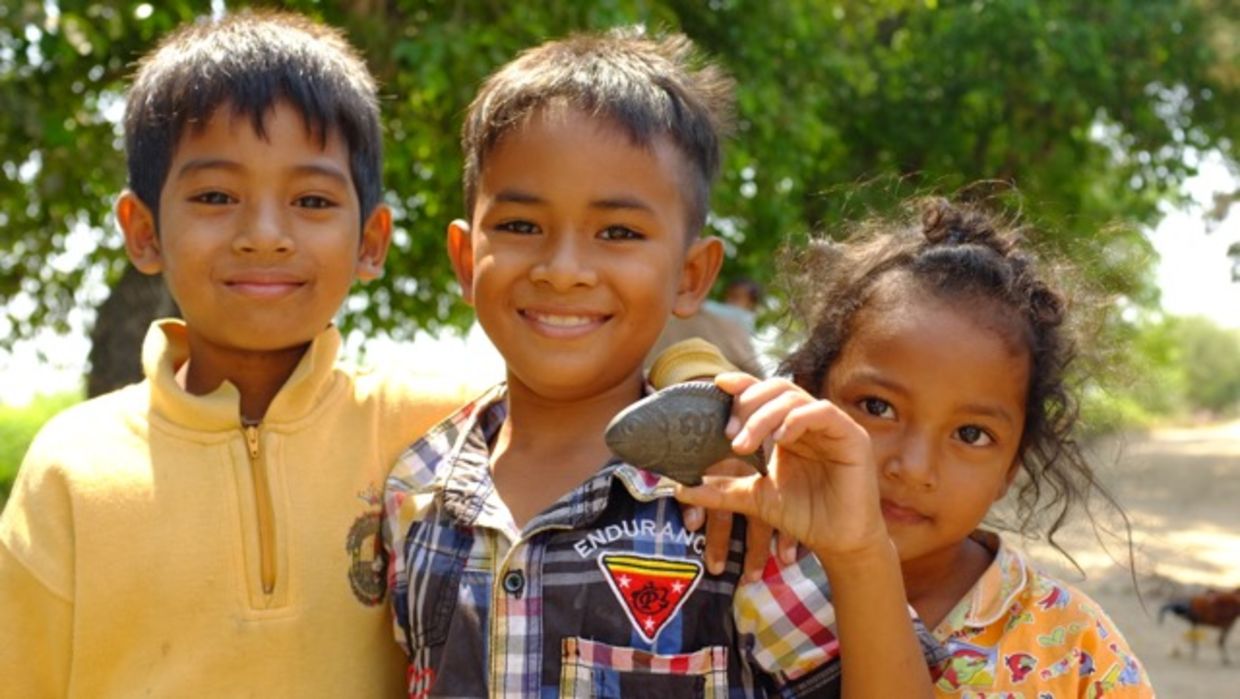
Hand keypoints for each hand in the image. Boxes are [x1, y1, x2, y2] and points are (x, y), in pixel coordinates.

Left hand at [675, 373, 888, 559]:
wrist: (838, 541)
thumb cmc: (803, 515)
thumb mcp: (754, 497)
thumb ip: (720, 489)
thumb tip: (679, 488)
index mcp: (787, 428)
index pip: (763, 394)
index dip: (742, 385)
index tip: (717, 386)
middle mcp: (808, 420)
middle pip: (775, 389)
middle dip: (747, 405)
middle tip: (727, 434)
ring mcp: (830, 425)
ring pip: (793, 398)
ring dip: (763, 416)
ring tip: (743, 445)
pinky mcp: (851, 435)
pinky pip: (822, 412)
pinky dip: (797, 418)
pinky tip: (780, 437)